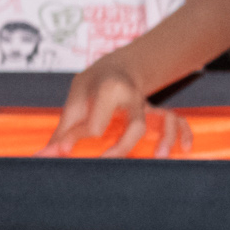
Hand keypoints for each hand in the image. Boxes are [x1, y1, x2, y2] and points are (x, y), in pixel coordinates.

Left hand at [43, 56, 190, 157]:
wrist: (118, 66)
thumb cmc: (94, 83)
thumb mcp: (75, 97)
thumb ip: (63, 128)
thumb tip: (44, 156)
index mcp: (108, 89)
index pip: (96, 124)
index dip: (77, 140)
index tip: (62, 152)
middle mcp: (133, 97)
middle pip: (134, 125)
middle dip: (122, 147)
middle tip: (105, 163)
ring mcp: (148, 105)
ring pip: (164, 120)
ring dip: (166, 138)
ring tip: (159, 157)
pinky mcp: (157, 112)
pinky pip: (177, 120)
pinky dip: (184, 133)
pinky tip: (183, 149)